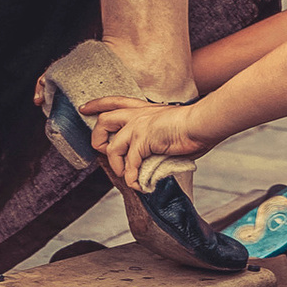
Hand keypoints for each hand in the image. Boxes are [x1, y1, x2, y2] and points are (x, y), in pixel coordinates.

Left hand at [83, 94, 203, 191]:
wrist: (202, 122)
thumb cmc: (195, 126)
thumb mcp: (169, 128)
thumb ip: (156, 139)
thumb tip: (153, 156)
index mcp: (144, 109)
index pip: (114, 101)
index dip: (97, 104)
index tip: (84, 108)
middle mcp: (138, 114)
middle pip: (103, 121)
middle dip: (97, 138)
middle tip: (102, 151)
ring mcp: (139, 125)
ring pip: (112, 146)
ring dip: (116, 165)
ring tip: (126, 175)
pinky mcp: (143, 139)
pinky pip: (129, 163)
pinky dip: (131, 177)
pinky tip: (139, 184)